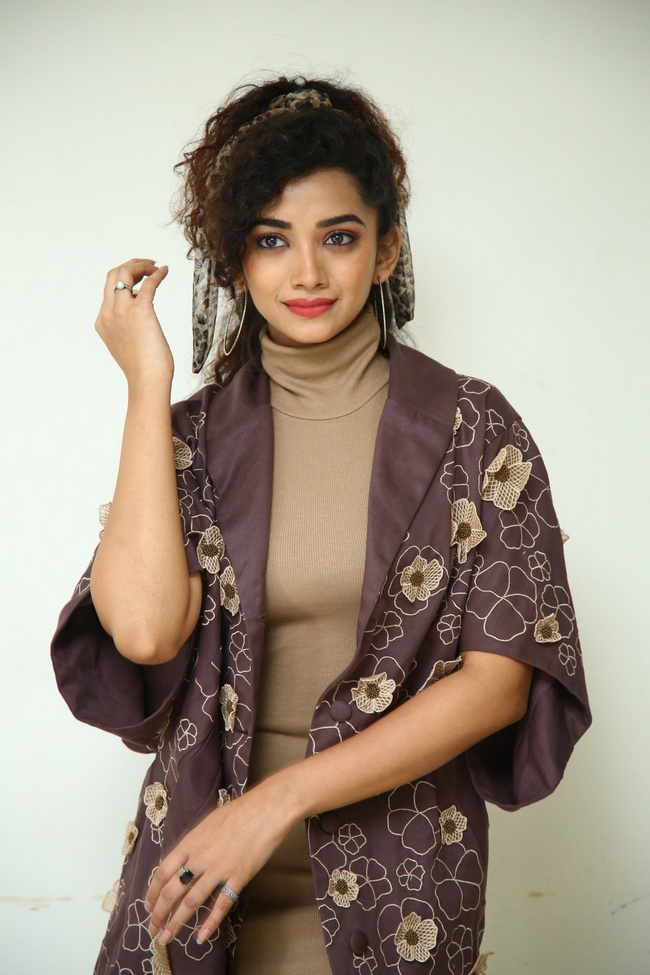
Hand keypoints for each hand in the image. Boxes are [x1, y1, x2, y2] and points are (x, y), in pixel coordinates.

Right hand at [95, 259, 172, 388]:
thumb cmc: (143, 369)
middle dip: (130, 265)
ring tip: (155, 267)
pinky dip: (157, 274)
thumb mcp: (127, 345)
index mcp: (102, 321)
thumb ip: (127, 328)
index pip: (109, 290)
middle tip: (147, 266)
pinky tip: (165, 271)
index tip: (140, 278)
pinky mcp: (140, 311)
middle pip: (113, 275)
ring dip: (141, 266)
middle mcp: (108, 313)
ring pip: (125, 273)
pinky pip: (148, 284)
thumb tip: (140, 317)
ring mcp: (122, 311)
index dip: (124, 279)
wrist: (147, 382)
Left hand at [145, 778, 296, 945]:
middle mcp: (200, 857)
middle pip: (172, 890)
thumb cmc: (240, 811)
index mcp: (191, 842)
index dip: (153, 893)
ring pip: (191, 901)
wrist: (267, 808)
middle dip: (160, 913)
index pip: (163, 872)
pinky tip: (201, 936)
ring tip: (168, 937)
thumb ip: (194, 843)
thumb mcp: (208, 823)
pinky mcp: (239, 876)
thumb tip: (182, 860)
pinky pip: (221, 903)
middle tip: (154, 929)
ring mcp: (219, 868)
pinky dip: (210, 923)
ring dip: (177, 922)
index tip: (149, 907)